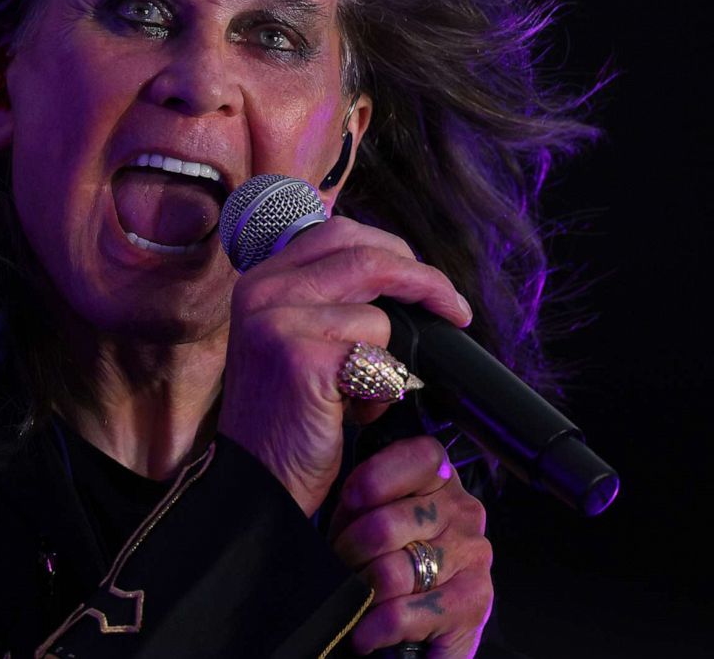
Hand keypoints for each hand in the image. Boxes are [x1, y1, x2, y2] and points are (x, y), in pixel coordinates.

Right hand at [216, 216, 471, 515]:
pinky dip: (382, 391)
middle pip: (367, 256)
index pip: (340, 234)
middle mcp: (262, 292)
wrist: (258, 479)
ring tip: (360, 395)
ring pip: (380, 317)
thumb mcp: (294, 339)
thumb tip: (398, 270)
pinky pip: (379, 358)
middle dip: (425, 282)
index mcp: (261, 281)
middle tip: (455, 311)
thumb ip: (328, 298)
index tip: (429, 284)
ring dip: (392, 362)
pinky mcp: (302, 359)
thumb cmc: (287, 416)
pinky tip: (350, 412)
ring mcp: (278, 323)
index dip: (395, 251)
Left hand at [330, 436, 493, 656]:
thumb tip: (353, 496)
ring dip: (359, 592)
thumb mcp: (364, 513)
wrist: (413, 621)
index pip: (422, 457)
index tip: (351, 499)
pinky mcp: (474, 602)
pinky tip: (365, 633)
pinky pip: (404, 614)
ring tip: (353, 596)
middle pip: (386, 526)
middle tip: (341, 565)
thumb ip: (363, 495)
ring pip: (392, 572)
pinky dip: (375, 628)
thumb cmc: (380, 554)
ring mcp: (473, 556)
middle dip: (349, 552)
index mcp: (440, 480)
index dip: (378, 477)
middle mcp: (464, 512)